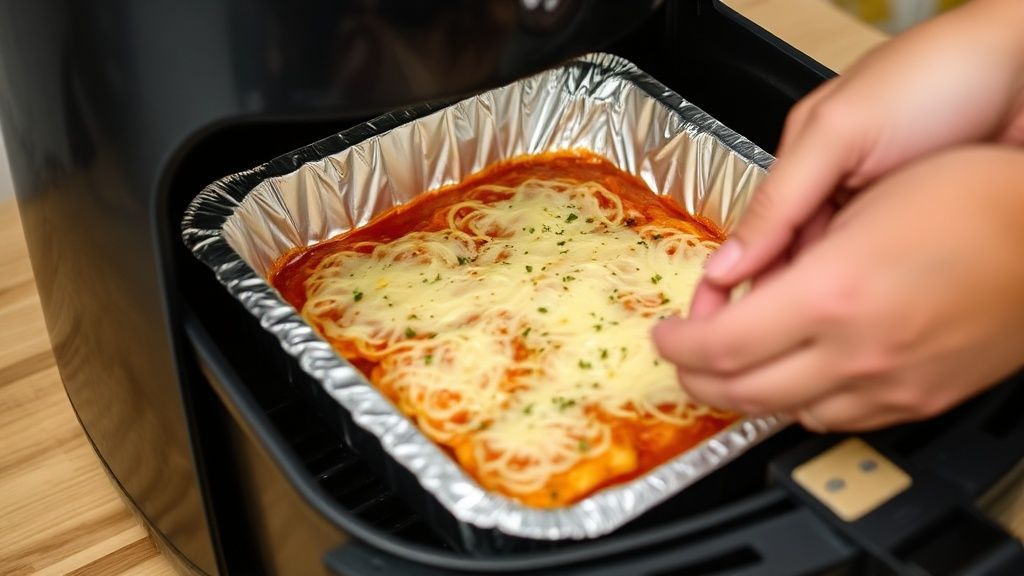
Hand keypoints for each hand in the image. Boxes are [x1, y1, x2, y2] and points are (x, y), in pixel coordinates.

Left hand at [654, 146, 1023, 430]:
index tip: (665, 335)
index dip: (678, 346)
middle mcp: (857, 352)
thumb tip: (733, 272)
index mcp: (832, 295)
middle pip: (742, 394)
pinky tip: (797, 377)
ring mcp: (891, 385)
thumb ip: (782, 243)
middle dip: (696, 380)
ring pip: (788, 414)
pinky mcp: (920, 399)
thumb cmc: (971, 195)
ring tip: (733, 365)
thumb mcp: (860, 198)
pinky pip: (840, 420)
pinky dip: (801, 404)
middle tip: (683, 358)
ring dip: (746, 395)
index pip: (719, 346)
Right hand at [690, 0, 1023, 317]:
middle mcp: (842, 199)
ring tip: (822, 339)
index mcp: (806, 169)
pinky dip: (875, 306)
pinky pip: (884, 285)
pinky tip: (874, 321)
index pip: (757, 246)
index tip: (714, 333)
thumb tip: (729, 263)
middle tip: (767, 347)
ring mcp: (885, 220)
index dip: (734, 292)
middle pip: (792, 272)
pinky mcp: (925, 239)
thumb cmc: (940, 76)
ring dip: (828, 311)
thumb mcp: (841, 130)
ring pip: (837, 286)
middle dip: (777, 307)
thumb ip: (782, 197)